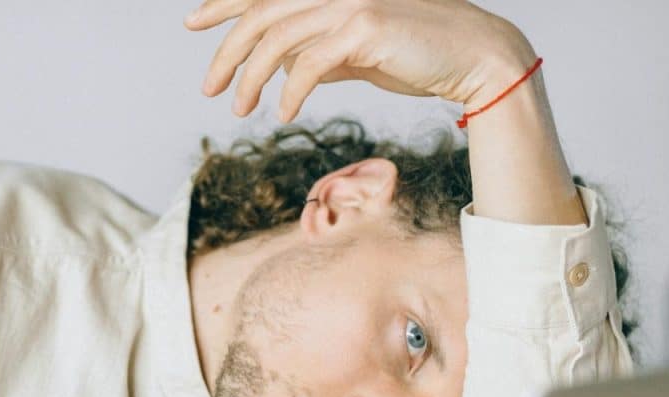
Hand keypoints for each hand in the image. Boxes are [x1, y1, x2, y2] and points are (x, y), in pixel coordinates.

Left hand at [183, 0, 534, 121]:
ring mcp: (350, 2)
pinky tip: (283, 114)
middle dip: (225, 52)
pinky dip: (290, 92)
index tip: (193, 21)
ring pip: (277, 40)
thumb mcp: (359, 54)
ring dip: (250, 78)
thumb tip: (287, 71)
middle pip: (260, 15)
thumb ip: (323, 55)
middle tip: (208, 88)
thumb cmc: (418, 56)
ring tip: (238, 109)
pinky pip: (309, 64)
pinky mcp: (364, 28)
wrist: (474, 58)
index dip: (224, 3)